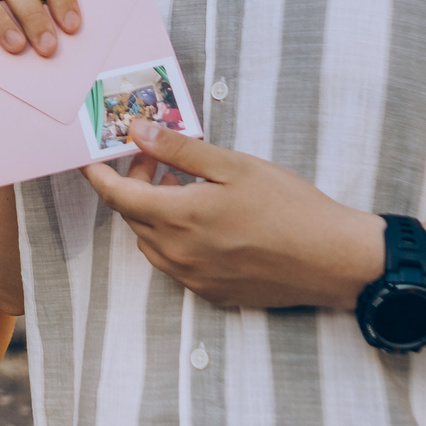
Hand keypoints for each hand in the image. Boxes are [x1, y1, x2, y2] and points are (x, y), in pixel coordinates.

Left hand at [82, 120, 385, 309]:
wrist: (333, 260)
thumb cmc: (290, 207)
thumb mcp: (234, 166)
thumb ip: (180, 150)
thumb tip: (138, 132)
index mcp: (179, 217)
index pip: (116, 196)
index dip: (98, 174)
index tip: (92, 156)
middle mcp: (177, 253)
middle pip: (132, 216)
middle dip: (134, 184)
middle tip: (157, 159)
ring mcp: (192, 278)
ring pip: (151, 241)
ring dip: (154, 212)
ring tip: (183, 186)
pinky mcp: (211, 292)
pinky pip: (175, 262)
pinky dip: (174, 237)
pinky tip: (205, 220)